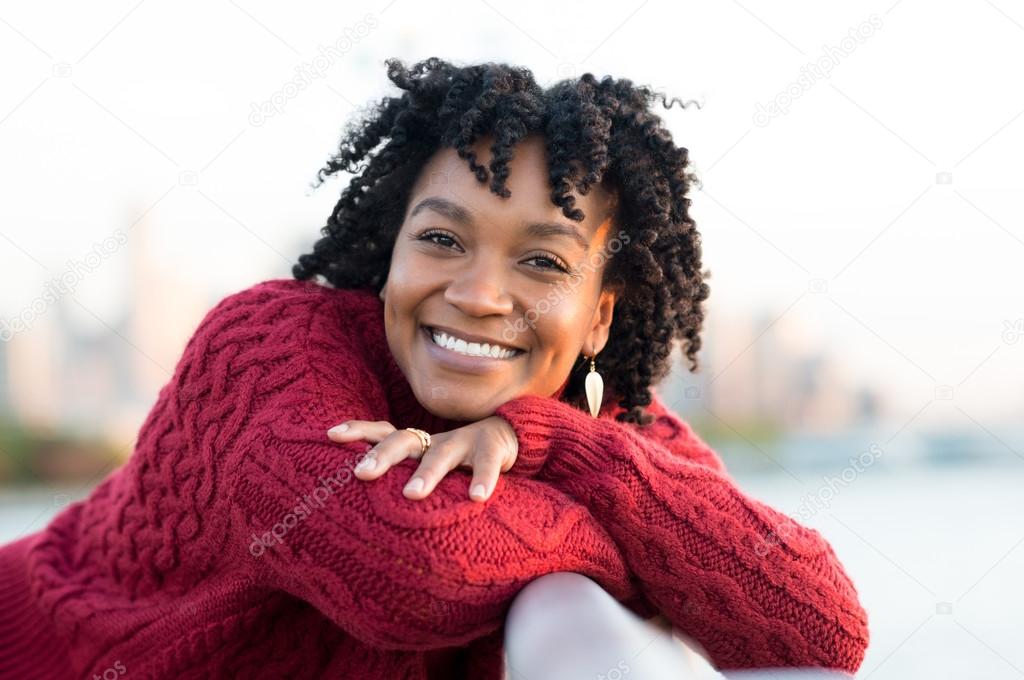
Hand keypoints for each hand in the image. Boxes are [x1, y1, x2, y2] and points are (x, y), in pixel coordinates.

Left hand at [326, 416, 518, 501]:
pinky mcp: (491, 449)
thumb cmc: (460, 459)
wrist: (509, 434)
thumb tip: (361, 509)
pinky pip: (485, 465)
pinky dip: (481, 480)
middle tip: (361, 473)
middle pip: (403, 441)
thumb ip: (405, 478)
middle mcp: (435, 440)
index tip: (330, 435)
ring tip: (411, 494)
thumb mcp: (429, 464)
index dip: (358, 431)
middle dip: (381, 455)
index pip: (382, 432)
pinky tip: (476, 498)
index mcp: (417, 444)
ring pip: (441, 455)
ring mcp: (463, 442)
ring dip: (426, 473)